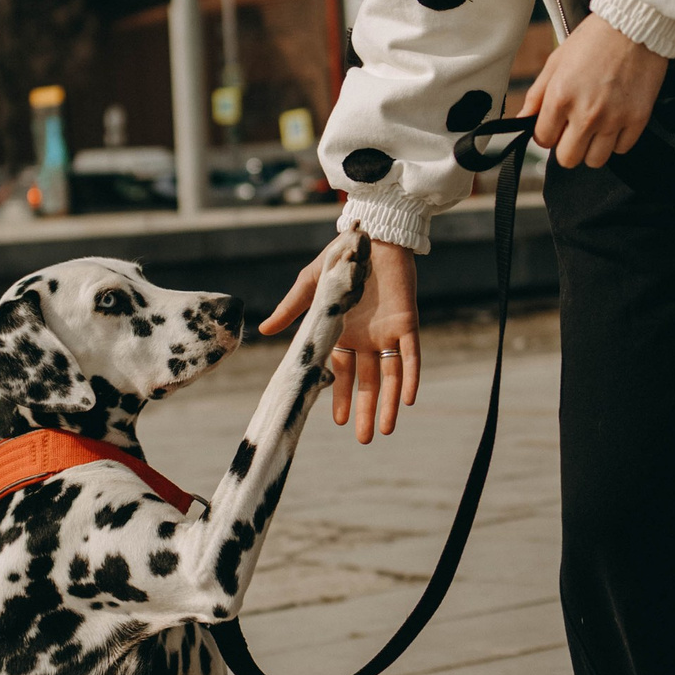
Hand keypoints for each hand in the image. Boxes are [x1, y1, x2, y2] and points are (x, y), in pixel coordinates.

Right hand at [260, 234, 419, 441]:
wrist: (370, 235)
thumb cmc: (339, 258)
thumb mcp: (310, 286)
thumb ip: (291, 309)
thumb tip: (263, 330)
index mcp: (344, 334)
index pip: (343, 374)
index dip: (342, 397)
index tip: (339, 422)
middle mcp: (367, 339)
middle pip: (368, 382)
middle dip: (366, 409)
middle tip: (363, 439)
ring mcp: (388, 332)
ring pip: (390, 376)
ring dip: (387, 403)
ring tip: (384, 430)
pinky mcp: (407, 323)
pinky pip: (411, 356)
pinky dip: (410, 377)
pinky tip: (407, 400)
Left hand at [520, 13, 667, 168]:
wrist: (635, 25)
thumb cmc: (594, 39)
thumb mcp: (556, 61)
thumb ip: (537, 95)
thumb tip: (523, 120)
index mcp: (561, 97)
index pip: (544, 140)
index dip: (548, 133)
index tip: (556, 124)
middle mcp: (586, 113)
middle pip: (568, 158)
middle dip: (568, 146)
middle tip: (575, 129)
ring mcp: (614, 119)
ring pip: (596, 160)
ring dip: (593, 147)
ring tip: (596, 126)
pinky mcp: (638, 119)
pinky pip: (622, 149)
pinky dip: (617, 140)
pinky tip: (616, 120)